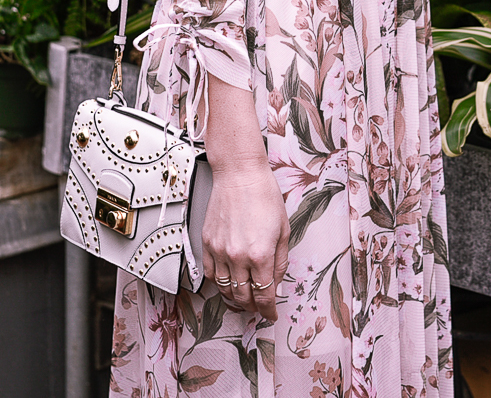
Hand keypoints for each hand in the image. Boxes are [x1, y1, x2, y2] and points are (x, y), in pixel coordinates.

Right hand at [202, 162, 288, 320]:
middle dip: (252, 307)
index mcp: (260, 254)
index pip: (264, 295)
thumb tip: (276, 284)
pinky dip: (218, 283)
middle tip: (258, 308)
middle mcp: (238, 256)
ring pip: (224, 288)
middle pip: (242, 296)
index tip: (271, 315)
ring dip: (235, 298)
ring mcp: (219, 251)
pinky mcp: (207, 243)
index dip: (268, 310)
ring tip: (244, 299)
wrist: (240, 174)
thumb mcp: (283, 229)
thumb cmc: (264, 196)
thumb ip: (280, 261)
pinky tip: (227, 282)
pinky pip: (210, 273)